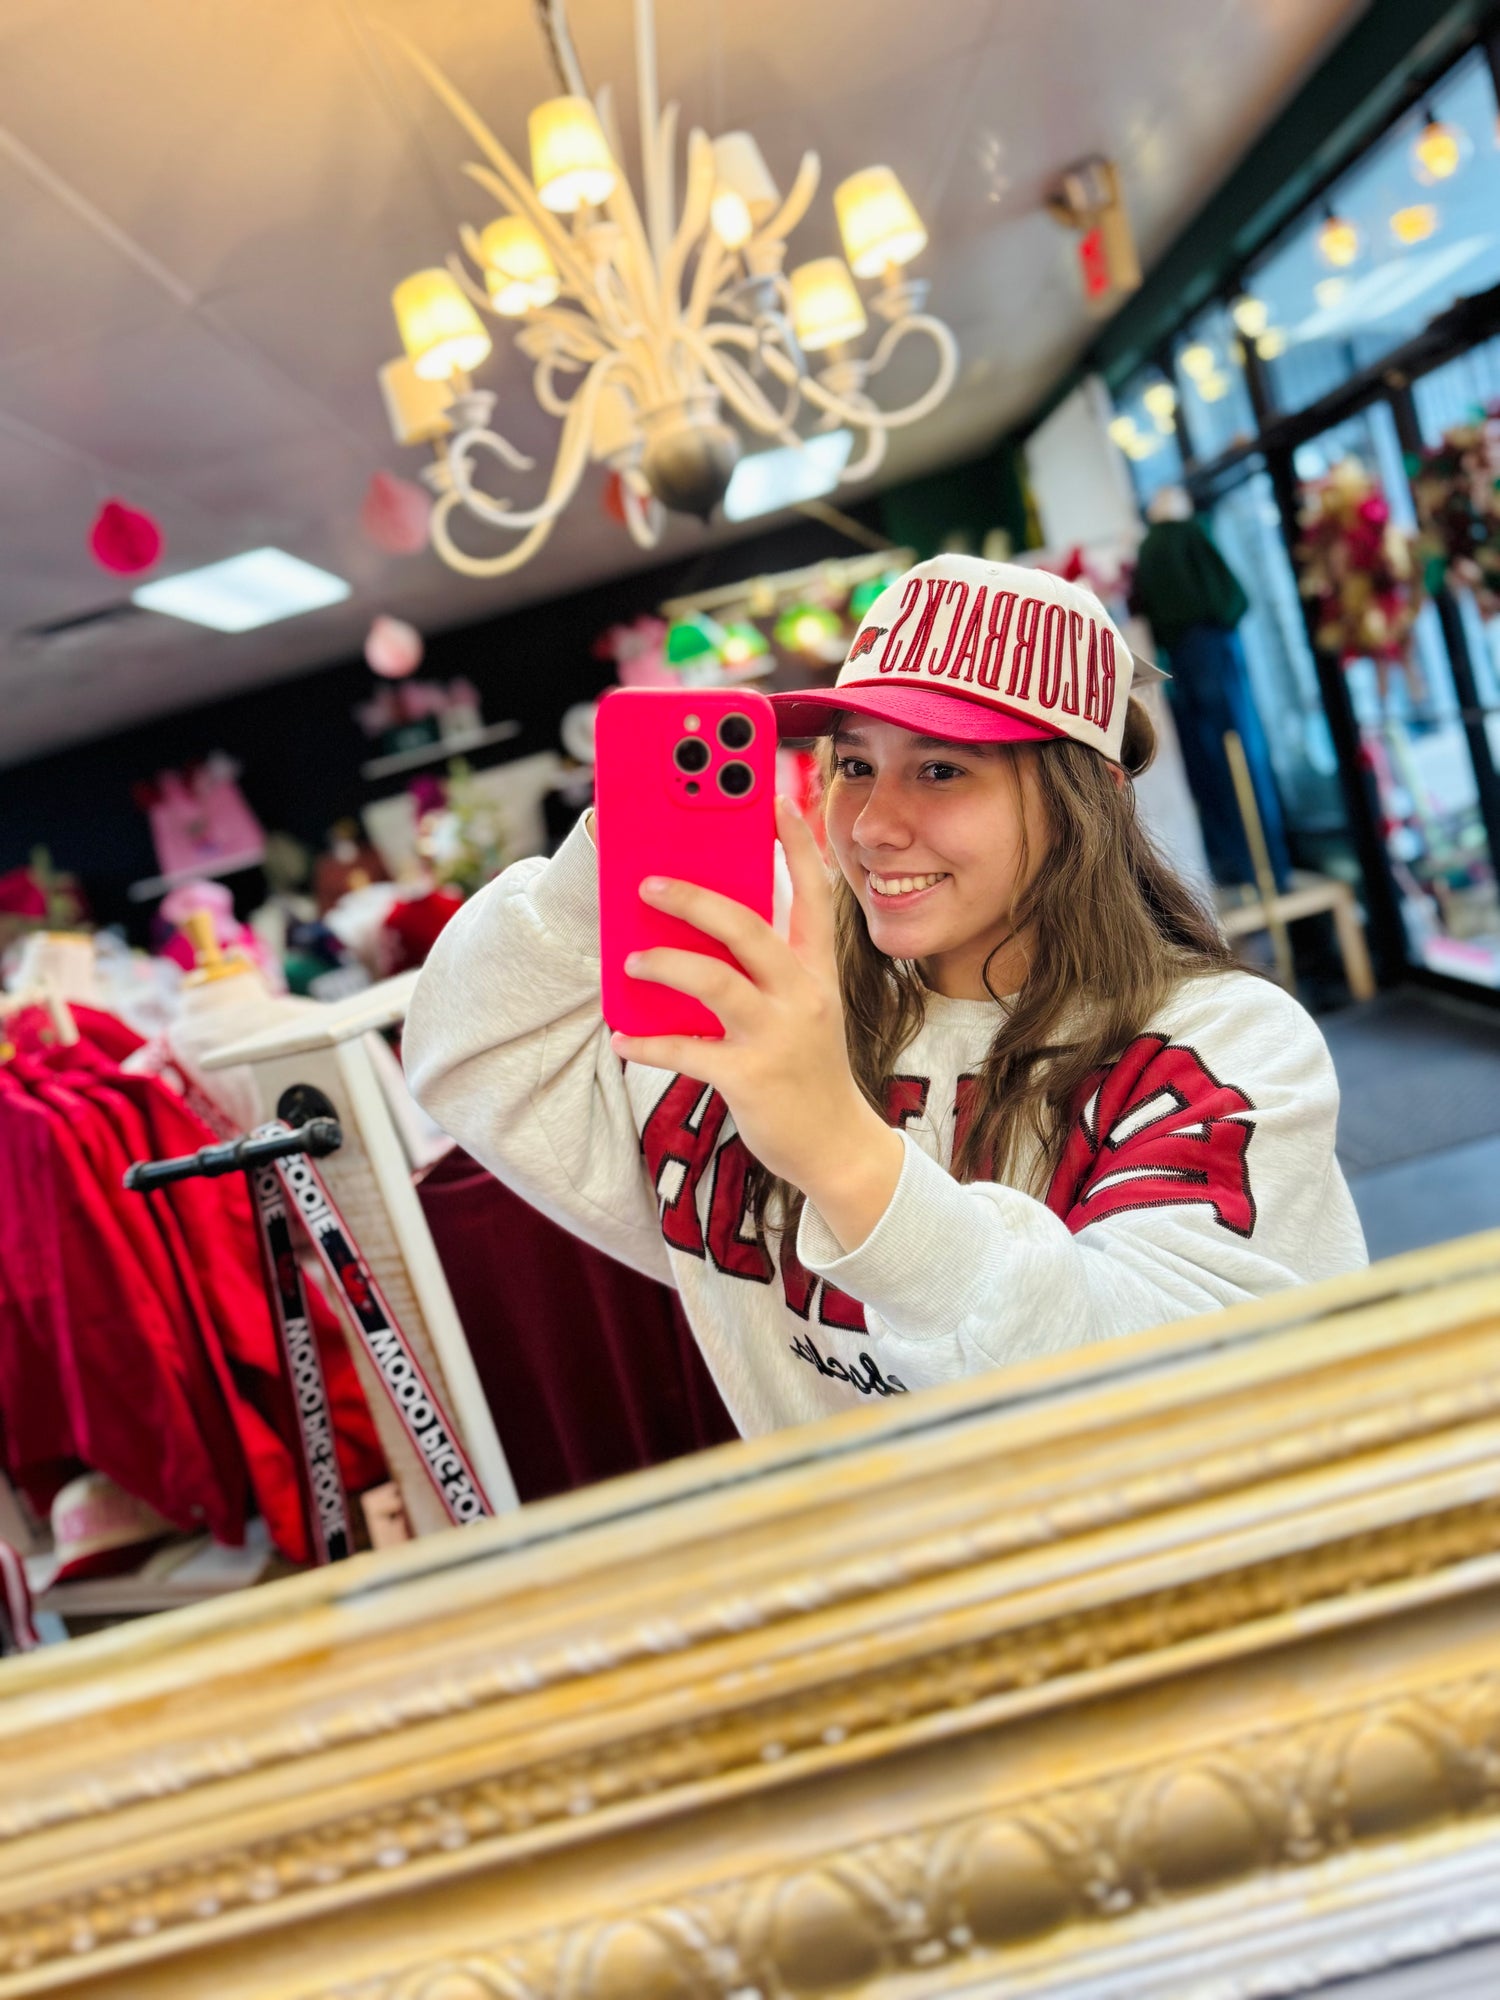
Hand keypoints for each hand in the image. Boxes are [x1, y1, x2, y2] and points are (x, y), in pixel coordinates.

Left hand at [609, 798, 903, 1250]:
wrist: (838, 1146)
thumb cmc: (808, 1068)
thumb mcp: (804, 1007)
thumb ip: (769, 967)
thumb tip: (701, 929)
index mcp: (817, 970)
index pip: (815, 893)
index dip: (797, 843)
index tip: (775, 799)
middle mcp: (802, 995)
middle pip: (748, 928)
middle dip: (695, 897)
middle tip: (649, 880)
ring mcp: (778, 1036)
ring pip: (714, 982)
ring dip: (664, 963)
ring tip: (631, 957)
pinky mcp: (751, 1076)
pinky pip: (687, 1050)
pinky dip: (648, 1042)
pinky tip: (623, 1036)